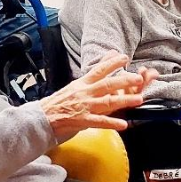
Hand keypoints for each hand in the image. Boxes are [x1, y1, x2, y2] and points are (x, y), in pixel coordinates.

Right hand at [40, 52, 158, 141]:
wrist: (42, 117)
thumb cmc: (59, 102)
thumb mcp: (75, 85)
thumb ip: (91, 76)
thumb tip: (105, 60)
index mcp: (82, 84)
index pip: (98, 70)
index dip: (112, 63)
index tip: (124, 57)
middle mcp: (84, 93)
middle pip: (106, 85)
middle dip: (123, 81)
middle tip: (138, 77)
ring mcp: (84, 107)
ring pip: (107, 102)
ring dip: (124, 100)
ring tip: (138, 99)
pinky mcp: (82, 121)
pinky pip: (99, 122)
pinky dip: (111, 123)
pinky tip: (123, 124)